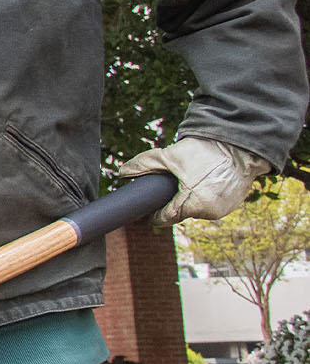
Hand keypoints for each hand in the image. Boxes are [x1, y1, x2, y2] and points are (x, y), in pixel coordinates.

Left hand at [117, 136, 268, 224]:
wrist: (240, 146)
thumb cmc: (204, 151)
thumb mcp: (169, 156)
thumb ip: (144, 164)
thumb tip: (122, 172)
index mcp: (193, 204)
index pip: (166, 217)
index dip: (154, 214)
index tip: (145, 212)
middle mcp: (210, 212)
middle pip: (181, 213)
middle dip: (171, 204)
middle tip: (166, 190)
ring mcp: (223, 209)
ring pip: (196, 209)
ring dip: (189, 201)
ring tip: (186, 184)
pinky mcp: (232, 204)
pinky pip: (211, 204)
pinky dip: (204, 197)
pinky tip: (201, 184)